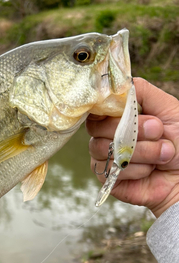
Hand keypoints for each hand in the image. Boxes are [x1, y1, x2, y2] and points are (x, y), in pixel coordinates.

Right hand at [87, 77, 178, 217]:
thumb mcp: (167, 107)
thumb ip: (142, 92)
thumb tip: (118, 84)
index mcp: (117, 117)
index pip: (95, 108)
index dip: (103, 108)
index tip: (122, 110)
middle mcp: (106, 136)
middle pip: (97, 127)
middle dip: (132, 129)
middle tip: (158, 131)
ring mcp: (104, 158)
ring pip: (105, 149)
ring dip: (142, 151)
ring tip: (164, 153)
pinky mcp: (107, 178)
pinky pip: (111, 170)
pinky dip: (137, 169)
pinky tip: (151, 170)